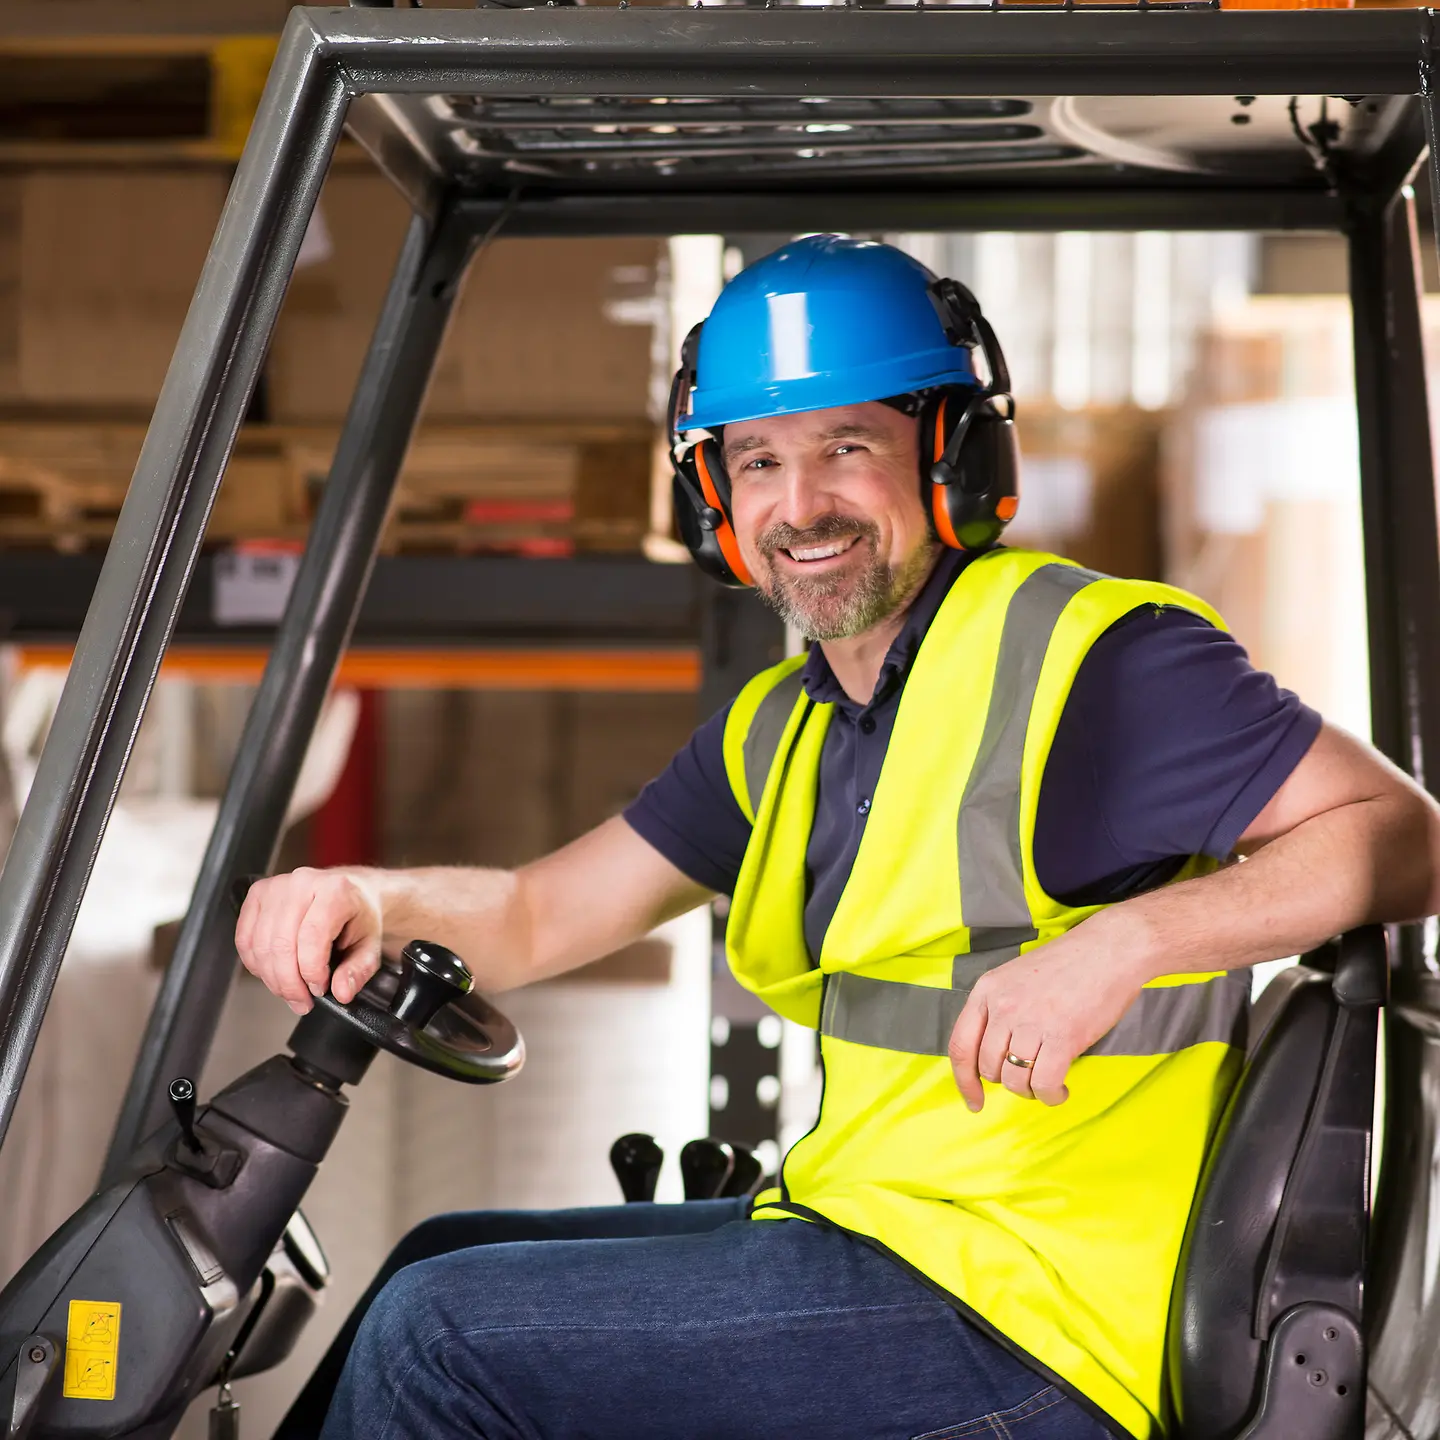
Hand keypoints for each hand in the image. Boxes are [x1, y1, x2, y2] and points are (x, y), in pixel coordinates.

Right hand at [235, 868, 383, 1014]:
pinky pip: (244, 939)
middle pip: (282, 945)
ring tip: (290, 990)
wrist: (348, 892)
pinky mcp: (257, 894)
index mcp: (335, 890)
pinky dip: (256, 964)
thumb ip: (358, 971)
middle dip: (289, 983)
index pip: (312, 936)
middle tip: (302, 1000)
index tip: (319, 989)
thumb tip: (342, 992)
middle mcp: (302, 883)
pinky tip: (272, 973)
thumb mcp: (370, 946)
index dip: (311, 971)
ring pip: (260, 946)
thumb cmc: (357, 916)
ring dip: (272, 978)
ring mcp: (276, 886)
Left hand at [947, 914, 1146, 1111]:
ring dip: (1029, 1090)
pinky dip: (1051, 1095)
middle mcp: (1003, 1006)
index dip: (963, 1081)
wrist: (1109, 949)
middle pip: (988, 1067)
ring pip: (1014, 1079)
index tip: (974, 1102)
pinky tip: (1061, 1089)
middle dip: (1007, 1081)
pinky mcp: (1062, 1037)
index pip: (960, 1045)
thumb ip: (1000, 1010)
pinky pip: (1044, 1083)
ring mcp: (1031, 1022)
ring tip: (1048, 1081)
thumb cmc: (1068, 964)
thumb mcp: (1016, 978)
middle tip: (1029, 1076)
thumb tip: (994, 1054)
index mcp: (987, 990)